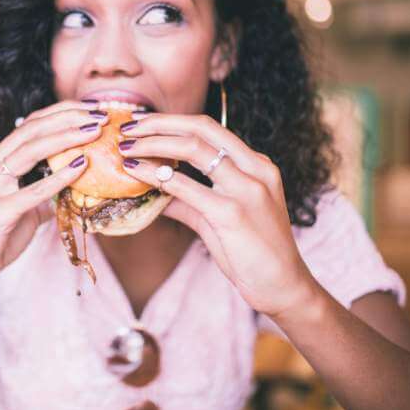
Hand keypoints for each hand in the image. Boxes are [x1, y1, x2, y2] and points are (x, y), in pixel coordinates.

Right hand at [0, 100, 107, 292]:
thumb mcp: (21, 208)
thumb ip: (41, 193)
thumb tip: (71, 187)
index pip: (27, 126)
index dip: (59, 114)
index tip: (89, 110)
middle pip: (29, 131)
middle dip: (66, 119)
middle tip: (99, 115)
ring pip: (27, 152)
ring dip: (65, 138)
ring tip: (94, 132)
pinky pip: (30, 192)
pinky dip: (57, 177)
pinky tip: (80, 168)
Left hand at [117, 113, 318, 317]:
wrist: (284, 287)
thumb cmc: (253, 253)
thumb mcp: (220, 218)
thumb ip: (189, 201)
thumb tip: (154, 190)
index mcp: (257, 165)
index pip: (210, 128)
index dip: (172, 122)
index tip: (143, 125)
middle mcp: (255, 169)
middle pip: (201, 129)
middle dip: (160, 123)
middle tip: (128, 128)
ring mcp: (247, 189)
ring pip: (193, 149)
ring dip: (153, 144)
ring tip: (126, 148)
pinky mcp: (233, 213)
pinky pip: (187, 187)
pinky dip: (157, 176)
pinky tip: (136, 174)